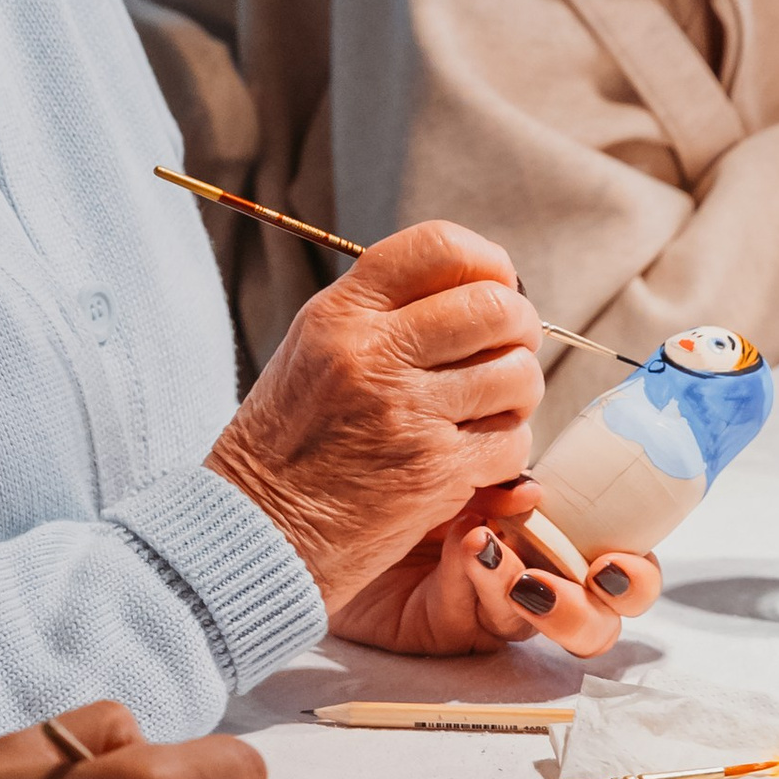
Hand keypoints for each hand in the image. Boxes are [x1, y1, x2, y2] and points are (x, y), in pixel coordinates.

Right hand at [206, 221, 543, 609]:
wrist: (260, 531)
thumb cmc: (287, 444)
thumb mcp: (312, 351)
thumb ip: (380, 314)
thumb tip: (476, 287)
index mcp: (339, 315)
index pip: (439, 247)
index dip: (488, 262)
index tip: (496, 285)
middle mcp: (372, 354)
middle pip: (495, 306)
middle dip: (518, 329)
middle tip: (506, 352)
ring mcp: (406, 413)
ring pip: (517, 374)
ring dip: (518, 394)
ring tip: (489, 409)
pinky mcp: (435, 472)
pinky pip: (512, 442)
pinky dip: (505, 450)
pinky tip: (473, 457)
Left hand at [330, 478, 662, 659]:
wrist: (328, 500)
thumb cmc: (407, 468)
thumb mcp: (468, 458)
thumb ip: (508, 471)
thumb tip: (535, 489)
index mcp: (554, 533)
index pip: (618, 563)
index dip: (635, 575)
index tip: (617, 559)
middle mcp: (534, 576)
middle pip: (602, 618)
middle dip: (600, 606)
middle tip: (589, 576)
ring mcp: (492, 607)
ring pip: (538, 628)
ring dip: (532, 591)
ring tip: (500, 553)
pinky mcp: (448, 627)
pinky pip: (474, 617)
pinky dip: (475, 579)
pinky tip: (465, 546)